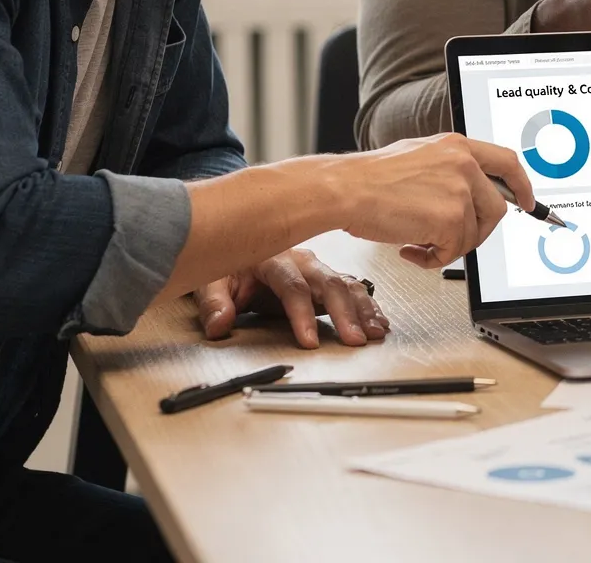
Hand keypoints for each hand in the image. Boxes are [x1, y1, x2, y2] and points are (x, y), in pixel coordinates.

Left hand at [194, 248, 389, 348]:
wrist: (239, 247)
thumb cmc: (229, 267)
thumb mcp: (212, 281)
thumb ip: (215, 304)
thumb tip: (220, 325)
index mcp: (274, 260)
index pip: (293, 288)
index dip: (302, 315)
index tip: (309, 342)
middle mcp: (302, 261)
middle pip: (330, 284)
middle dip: (345, 314)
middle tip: (355, 339)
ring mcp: (318, 268)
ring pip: (347, 285)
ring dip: (363, 310)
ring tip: (374, 332)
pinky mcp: (326, 278)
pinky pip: (353, 288)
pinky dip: (368, 306)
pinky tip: (379, 321)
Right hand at [320, 133, 530, 267]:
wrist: (345, 189)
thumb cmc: (369, 179)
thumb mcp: (418, 157)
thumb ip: (448, 170)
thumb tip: (469, 195)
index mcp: (457, 146)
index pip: (507, 163)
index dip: (522, 186)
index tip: (527, 202)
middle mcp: (463, 164)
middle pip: (496, 209)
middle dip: (478, 231)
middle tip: (453, 241)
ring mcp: (460, 191)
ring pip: (473, 234)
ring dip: (447, 246)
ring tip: (416, 240)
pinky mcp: (451, 218)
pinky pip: (454, 251)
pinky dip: (432, 259)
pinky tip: (408, 248)